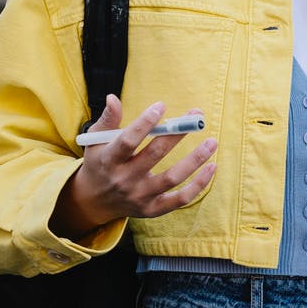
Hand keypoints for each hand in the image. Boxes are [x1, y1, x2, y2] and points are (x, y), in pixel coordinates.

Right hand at [50, 96, 217, 238]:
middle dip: (177, 133)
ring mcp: (139, 196)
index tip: (161, 105)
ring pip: (172, 178)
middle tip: (196, 116)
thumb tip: (113, 98)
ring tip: (212, 142)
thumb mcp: (95, 141)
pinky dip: (198, 185)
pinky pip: (180, 199)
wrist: (94, 202)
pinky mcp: (152, 209)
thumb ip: (107, 120)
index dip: (144, 123)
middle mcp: (124, 180)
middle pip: (154, 155)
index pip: (127, 141)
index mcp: (108, 160)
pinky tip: (211, 167)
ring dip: (194, 160)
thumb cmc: (99, 163)